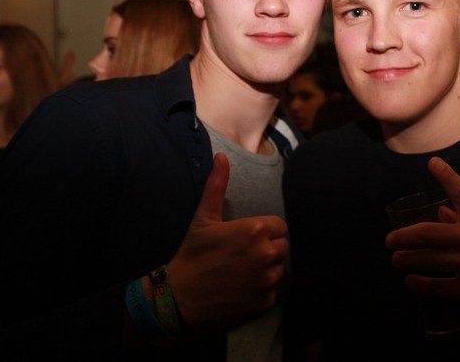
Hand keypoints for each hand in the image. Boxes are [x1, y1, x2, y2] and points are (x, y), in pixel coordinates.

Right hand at [167, 153, 288, 331]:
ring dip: (264, 270)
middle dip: (266, 249)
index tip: (245, 239)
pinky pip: (272, 292)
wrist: (178, 300)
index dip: (263, 231)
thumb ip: (217, 186)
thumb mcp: (203, 218)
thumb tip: (221, 157)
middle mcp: (266, 254)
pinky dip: (259, 291)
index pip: (279, 226)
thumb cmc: (191, 256)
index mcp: (255, 230)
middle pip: (281, 247)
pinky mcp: (265, 301)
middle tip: (240, 256)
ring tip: (238, 273)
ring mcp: (267, 280)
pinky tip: (239, 290)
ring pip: (278, 269)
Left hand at [385, 156, 459, 317]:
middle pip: (428, 233)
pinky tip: (409, 281)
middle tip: (389, 240)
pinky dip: (418, 283)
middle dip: (403, 237)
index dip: (446, 175)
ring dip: (405, 260)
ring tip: (395, 260)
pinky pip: (436, 285)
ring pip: (428, 259)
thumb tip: (438, 214)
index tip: (432, 163)